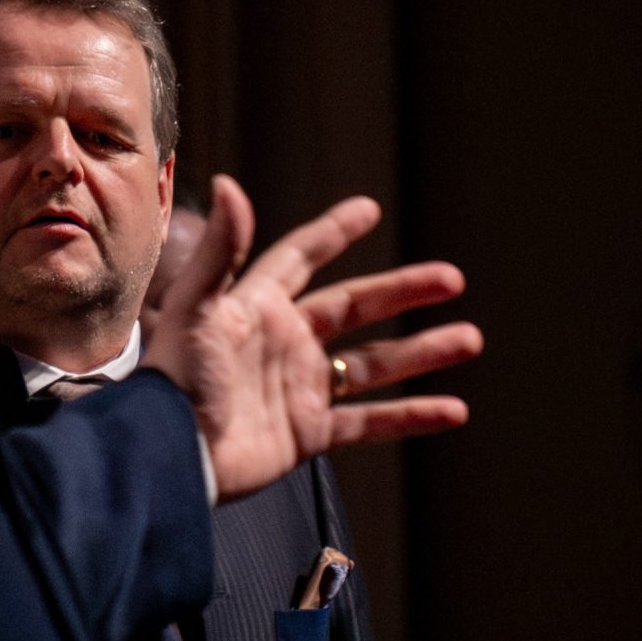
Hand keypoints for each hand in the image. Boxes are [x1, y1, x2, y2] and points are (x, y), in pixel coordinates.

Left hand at [140, 180, 480, 499]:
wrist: (173, 456)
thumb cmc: (176, 379)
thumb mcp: (198, 308)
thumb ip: (222, 250)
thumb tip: (230, 183)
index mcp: (255, 306)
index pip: (300, 258)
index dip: (332, 232)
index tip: (368, 210)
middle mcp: (281, 343)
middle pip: (352, 308)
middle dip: (401, 291)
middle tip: (451, 278)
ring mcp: (296, 388)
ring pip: (371, 365)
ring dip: (420, 352)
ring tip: (468, 339)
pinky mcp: (305, 433)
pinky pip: (368, 423)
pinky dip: (410, 417)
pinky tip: (452, 410)